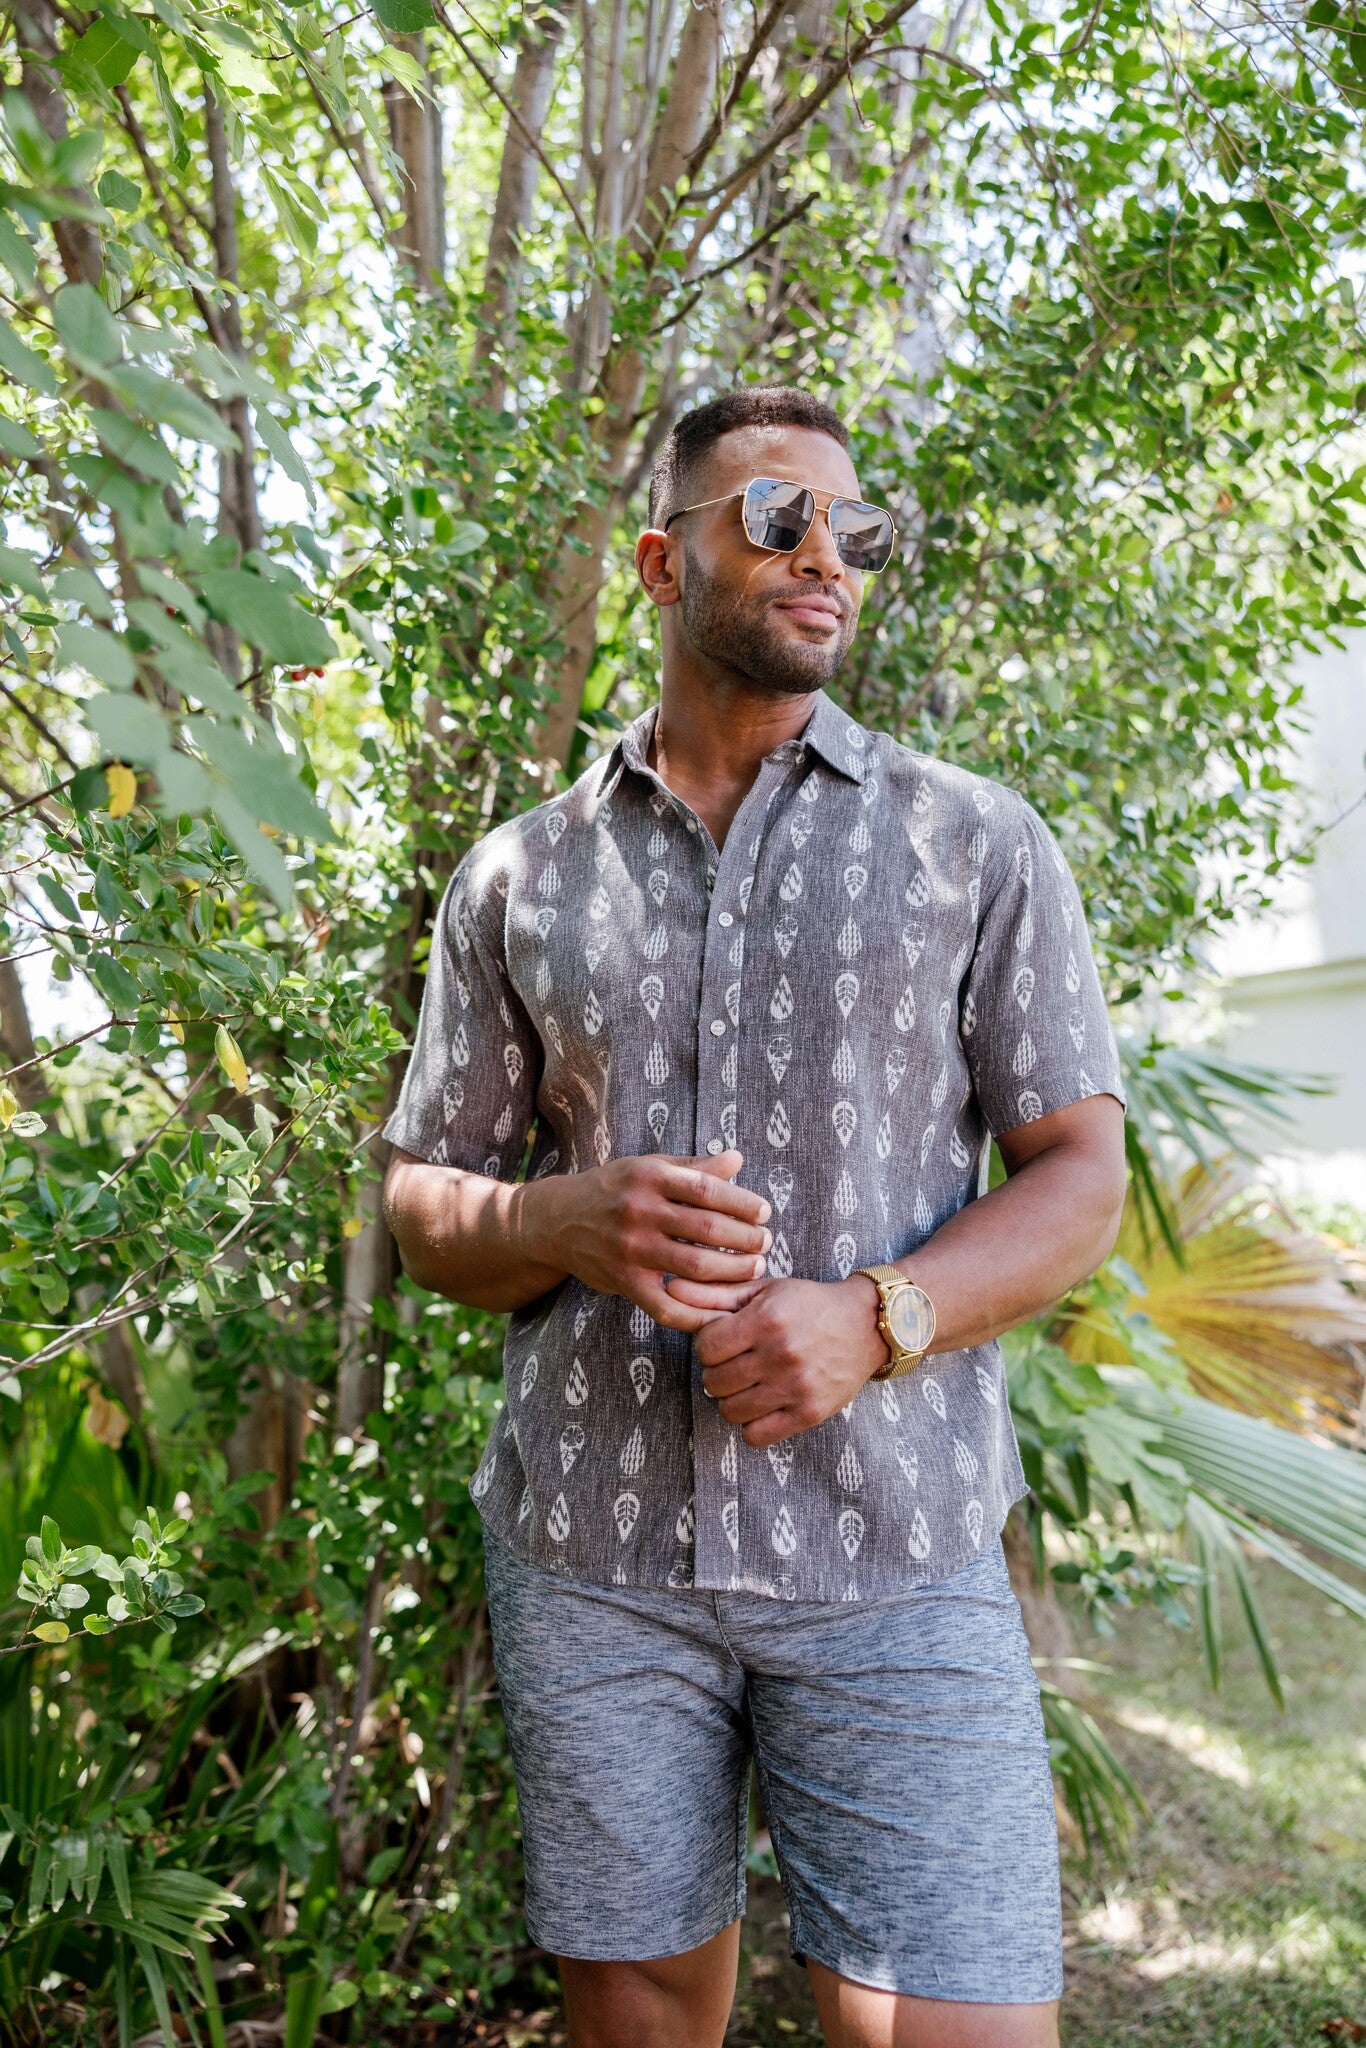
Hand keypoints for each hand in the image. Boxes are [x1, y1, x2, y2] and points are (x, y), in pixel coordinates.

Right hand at [524, 1149, 771, 1333]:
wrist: (557, 1220)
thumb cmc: (614, 1189)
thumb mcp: (650, 1167)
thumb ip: (694, 1167)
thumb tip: (737, 1159)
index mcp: (651, 1177)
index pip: (709, 1189)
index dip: (743, 1203)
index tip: (765, 1213)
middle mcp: (640, 1211)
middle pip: (708, 1229)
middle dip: (747, 1239)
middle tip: (766, 1244)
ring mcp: (631, 1249)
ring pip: (696, 1266)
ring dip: (734, 1271)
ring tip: (754, 1269)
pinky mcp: (624, 1282)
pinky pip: (666, 1306)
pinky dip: (697, 1315)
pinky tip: (721, 1312)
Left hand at [690, 1276, 888, 1446]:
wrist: (865, 1325)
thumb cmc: (808, 1304)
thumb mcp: (765, 1289)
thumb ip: (717, 1294)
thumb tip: (671, 1288)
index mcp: (767, 1320)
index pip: (706, 1348)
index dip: (708, 1346)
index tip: (723, 1342)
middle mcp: (781, 1354)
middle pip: (714, 1381)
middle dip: (717, 1373)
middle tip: (735, 1364)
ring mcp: (796, 1387)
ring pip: (730, 1411)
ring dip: (732, 1399)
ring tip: (747, 1385)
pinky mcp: (809, 1413)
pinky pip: (756, 1435)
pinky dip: (751, 1424)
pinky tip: (761, 1405)